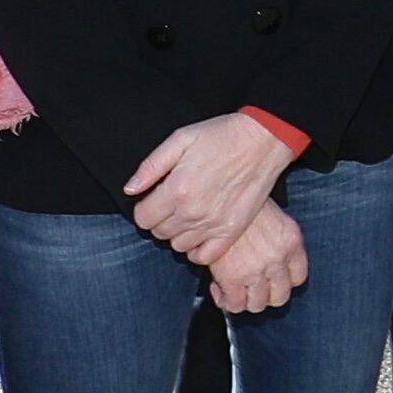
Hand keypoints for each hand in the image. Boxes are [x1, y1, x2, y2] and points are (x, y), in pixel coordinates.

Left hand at [122, 108, 296, 263]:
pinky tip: (200, 233)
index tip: (155, 198)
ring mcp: (213, 225)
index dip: (145, 208)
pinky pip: (204, 256)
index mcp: (177, 190)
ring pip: (178, 246)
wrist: (262, 141)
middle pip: (159, 233)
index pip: (143, 218)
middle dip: (159, 219)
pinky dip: (197, 249)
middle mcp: (192, 212)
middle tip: (172, 203)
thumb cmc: (221, 136)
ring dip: (177, 233)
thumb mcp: (180, 139)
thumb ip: (151, 166)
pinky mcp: (232, 231)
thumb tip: (130, 189)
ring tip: (187, 215)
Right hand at [205, 201, 308, 318]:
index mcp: (291, 241)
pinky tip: (219, 288)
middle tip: (251, 287)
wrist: (217, 190)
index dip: (283, 282)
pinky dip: (226, 301)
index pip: (299, 277)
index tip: (272, 280)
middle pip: (280, 297)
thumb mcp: (270, 213)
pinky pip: (234, 304)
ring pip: (257, 304)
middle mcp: (278, 258)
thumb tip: (264, 256)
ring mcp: (256, 269)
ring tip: (234, 288)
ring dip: (245, 300)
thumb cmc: (238, 197)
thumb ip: (275, 238)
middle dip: (265, 295)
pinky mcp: (233, 277)